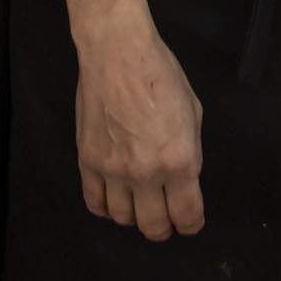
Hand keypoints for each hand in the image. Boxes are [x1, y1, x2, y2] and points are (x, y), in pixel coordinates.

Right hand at [65, 0, 204, 240]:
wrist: (117, 52)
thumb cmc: (161, 75)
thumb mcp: (192, 113)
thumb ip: (189, 152)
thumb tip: (182, 178)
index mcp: (179, 160)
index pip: (187, 215)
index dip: (191, 224)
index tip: (189, 222)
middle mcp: (146, 173)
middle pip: (153, 226)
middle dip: (163, 228)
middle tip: (165, 218)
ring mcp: (113, 170)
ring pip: (122, 219)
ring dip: (133, 217)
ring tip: (138, 205)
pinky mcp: (87, 162)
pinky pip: (94, 202)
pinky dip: (105, 207)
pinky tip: (113, 198)